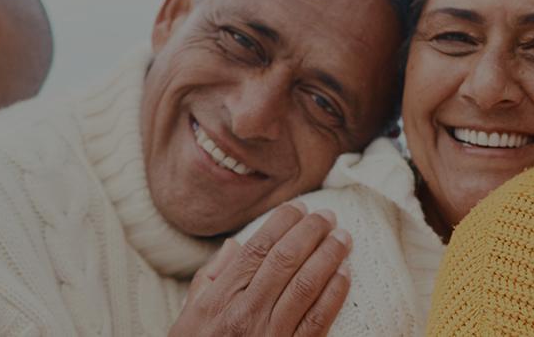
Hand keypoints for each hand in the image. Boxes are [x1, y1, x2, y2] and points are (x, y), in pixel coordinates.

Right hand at [172, 202, 352, 335]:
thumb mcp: (189, 315)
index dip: (282, 223)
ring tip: (343, 238)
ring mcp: (269, 335)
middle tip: (328, 216)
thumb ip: (210, 278)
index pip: (256, 249)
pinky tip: (344, 275)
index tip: (298, 208)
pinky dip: (334, 294)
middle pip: (284, 261)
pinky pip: (318, 320)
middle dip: (310, 233)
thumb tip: (234, 246)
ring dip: (328, 257)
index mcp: (219, 299)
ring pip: (305, 285)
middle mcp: (244, 313)